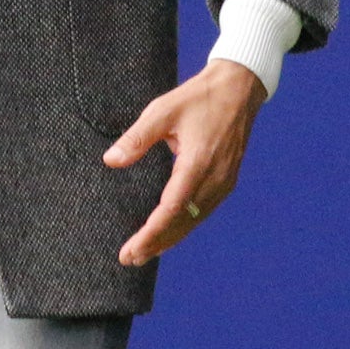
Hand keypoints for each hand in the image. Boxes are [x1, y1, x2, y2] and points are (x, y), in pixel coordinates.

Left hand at [106, 60, 266, 267]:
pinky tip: (170, 233)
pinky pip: (203, 211)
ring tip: (145, 253)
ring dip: (170, 238)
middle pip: (182, 223)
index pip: (170, 210)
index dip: (149, 234)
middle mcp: (214, 179)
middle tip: (129, 259)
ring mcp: (224, 182)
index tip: (130, 250)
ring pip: (194, 221)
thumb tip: (111, 161)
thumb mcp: (162, 111)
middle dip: (156, 243)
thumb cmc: (198, 97)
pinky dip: (185, 226)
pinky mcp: (227, 181)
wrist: (238, 89)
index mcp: (197, 164)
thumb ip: (136, 138)